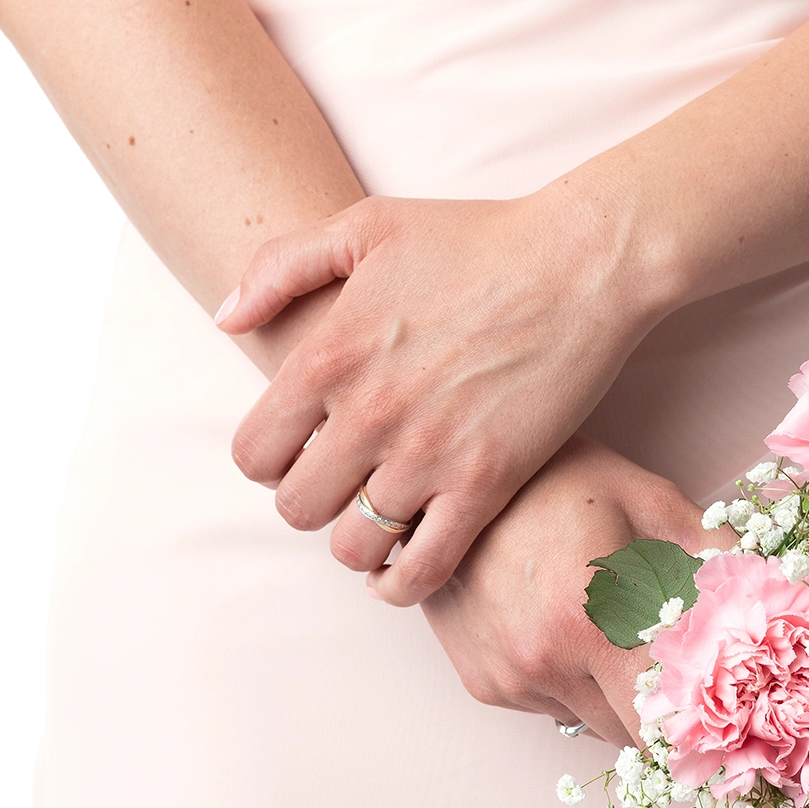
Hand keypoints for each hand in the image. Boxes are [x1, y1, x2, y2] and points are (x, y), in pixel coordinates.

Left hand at [215, 185, 679, 604]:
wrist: (582, 264)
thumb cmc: (478, 238)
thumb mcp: (367, 224)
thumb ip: (279, 265)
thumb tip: (226, 319)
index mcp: (328, 355)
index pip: (253, 455)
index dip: (270, 462)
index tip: (302, 452)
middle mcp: (368, 414)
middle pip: (297, 509)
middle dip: (313, 503)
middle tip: (344, 486)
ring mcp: (428, 455)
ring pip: (355, 547)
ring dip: (361, 542)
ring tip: (380, 521)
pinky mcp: (486, 483)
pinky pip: (423, 567)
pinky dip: (404, 583)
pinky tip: (406, 568)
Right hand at [417, 436, 707, 743]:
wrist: (447, 477)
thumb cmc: (558, 478)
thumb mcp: (649, 500)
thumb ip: (717, 556)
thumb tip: (785, 594)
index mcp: (596, 623)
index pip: (666, 728)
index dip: (703, 735)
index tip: (730, 728)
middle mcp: (546, 665)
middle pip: (632, 737)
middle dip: (662, 712)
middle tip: (680, 670)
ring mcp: (510, 680)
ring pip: (591, 722)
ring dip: (612, 694)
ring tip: (608, 629)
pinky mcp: (483, 684)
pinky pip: (549, 707)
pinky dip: (569, 682)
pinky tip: (562, 626)